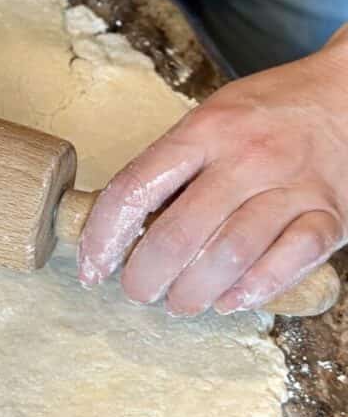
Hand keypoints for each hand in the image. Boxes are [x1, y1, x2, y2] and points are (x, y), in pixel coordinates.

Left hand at [78, 33, 347, 314]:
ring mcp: (292, 187)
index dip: (102, 237)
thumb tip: (114, 224)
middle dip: (145, 276)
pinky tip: (228, 301)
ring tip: (178, 302)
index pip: (134, 189)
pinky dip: (253, 289)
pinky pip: (289, 261)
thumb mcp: (208, 119)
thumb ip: (169, 165)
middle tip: (136, 291)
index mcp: (204, 130)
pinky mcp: (331, 214)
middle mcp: (246, 157)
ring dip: (192, 292)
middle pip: (178, 233)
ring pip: (228, 255)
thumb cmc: (265, 113)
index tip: (92, 267)